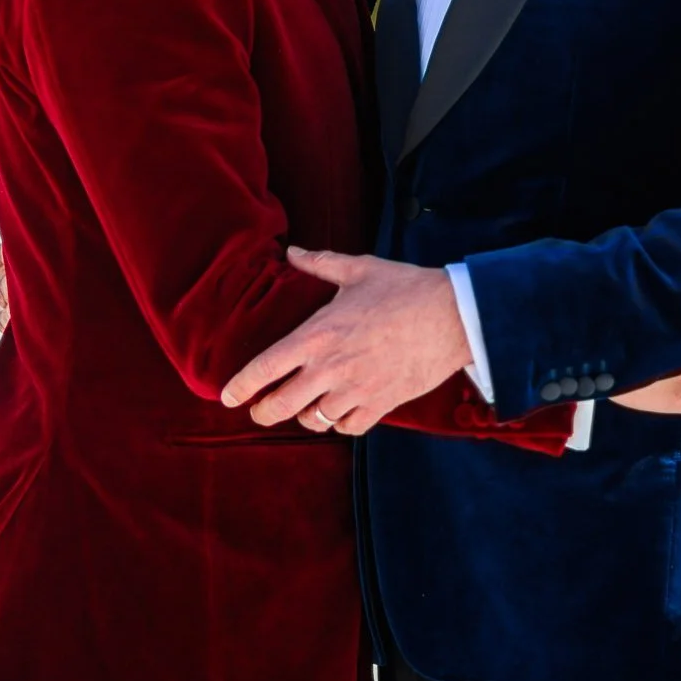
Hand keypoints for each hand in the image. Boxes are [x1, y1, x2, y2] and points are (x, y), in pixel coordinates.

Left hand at [220, 246, 471, 436]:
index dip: (240, 387)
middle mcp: (330, 368)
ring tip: (305, 404)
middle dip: (263, 412)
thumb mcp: (358, 269)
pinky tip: (340, 411)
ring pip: (313, 420)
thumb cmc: (403, 287)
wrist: (452, 316)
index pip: (265, 368)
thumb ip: (320, 264)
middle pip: (280, 407)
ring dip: (305, 414)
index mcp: (317, 334)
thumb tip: (292, 252)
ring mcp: (355, 390)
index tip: (228, 397)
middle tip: (260, 410)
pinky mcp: (380, 405)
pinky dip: (339, 423)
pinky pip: (347, 428)